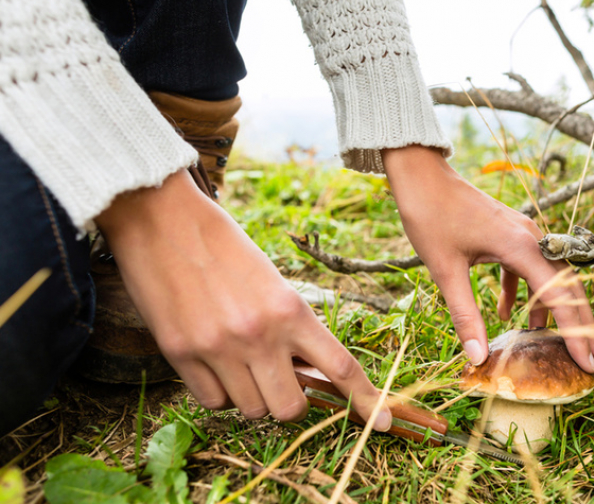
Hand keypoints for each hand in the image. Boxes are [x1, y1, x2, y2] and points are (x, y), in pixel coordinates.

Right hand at [96, 170, 391, 428]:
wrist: (162, 218)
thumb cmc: (222, 244)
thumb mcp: (271, 280)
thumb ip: (291, 326)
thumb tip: (304, 371)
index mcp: (291, 309)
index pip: (340, 366)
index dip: (367, 400)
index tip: (384, 422)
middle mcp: (259, 335)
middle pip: (291, 408)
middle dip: (291, 400)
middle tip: (280, 377)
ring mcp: (218, 348)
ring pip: (252, 410)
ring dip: (252, 394)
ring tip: (239, 358)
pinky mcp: (180, 354)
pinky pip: (213, 402)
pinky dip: (220, 392)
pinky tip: (213, 362)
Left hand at [383, 146, 593, 372]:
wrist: (421, 177)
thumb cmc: (430, 217)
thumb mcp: (445, 271)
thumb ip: (464, 314)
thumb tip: (476, 357)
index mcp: (521, 246)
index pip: (561, 295)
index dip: (576, 331)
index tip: (588, 362)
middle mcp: (530, 238)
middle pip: (566, 285)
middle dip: (578, 323)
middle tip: (589, 360)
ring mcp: (521, 233)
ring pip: (547, 275)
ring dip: (549, 307)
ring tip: (547, 340)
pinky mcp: (507, 232)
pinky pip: (525, 266)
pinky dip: (521, 290)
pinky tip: (503, 312)